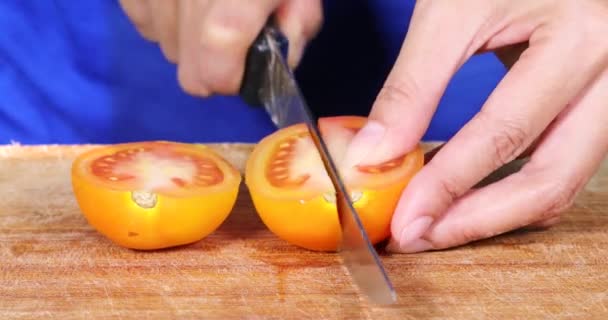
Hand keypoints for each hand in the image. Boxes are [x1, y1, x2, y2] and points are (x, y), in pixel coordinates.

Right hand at [119, 0, 321, 95]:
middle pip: (183, 64)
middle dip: (211, 64)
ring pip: (160, 42)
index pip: (213, 70)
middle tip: (231, 38)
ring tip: (206, 8)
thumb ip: (297, 23)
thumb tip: (278, 61)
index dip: (229, 80)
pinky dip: (161, 17)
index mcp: (234, 2)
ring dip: (186, 39)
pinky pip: (140, 17)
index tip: (241, 69)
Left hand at [345, 0, 607, 252]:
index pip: (506, 133)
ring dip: (496, 213)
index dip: (448, 185)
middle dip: (478, 220)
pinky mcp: (600, 103)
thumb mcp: (452, 12)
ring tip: (437, 224)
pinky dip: (514, 186)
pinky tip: (469, 193)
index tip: (405, 220)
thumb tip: (374, 155)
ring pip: (563, 179)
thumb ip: (413, 86)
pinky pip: (563, 162)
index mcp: (583, 39)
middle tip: (420, 235)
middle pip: (552, 178)